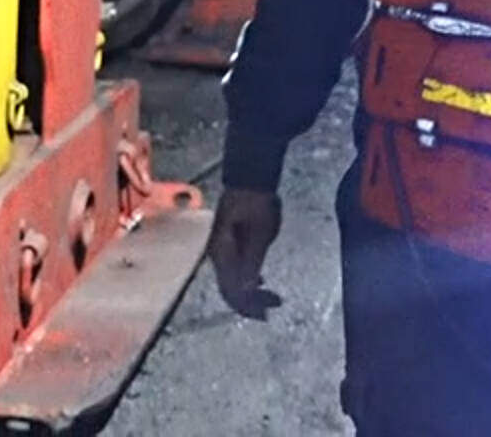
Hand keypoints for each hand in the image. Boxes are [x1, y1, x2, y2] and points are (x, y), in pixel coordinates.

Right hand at [207, 187, 283, 318]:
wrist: (249, 176)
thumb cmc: (257, 201)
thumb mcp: (261, 232)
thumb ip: (253, 261)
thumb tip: (248, 289)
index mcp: (222, 252)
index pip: (230, 289)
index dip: (247, 305)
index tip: (265, 313)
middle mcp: (216, 254)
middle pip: (229, 288)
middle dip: (251, 301)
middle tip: (273, 306)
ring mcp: (220, 249)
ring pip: (232, 279)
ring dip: (251, 291)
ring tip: (271, 297)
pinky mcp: (227, 244)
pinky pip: (234, 269)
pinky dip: (248, 278)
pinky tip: (261, 280)